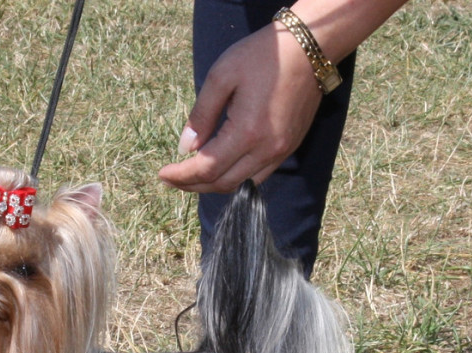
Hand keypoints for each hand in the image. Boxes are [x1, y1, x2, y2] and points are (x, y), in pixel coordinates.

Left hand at [158, 21, 322, 193]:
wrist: (308, 48)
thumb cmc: (262, 56)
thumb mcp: (221, 77)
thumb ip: (201, 116)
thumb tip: (185, 148)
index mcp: (247, 132)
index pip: (207, 168)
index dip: (182, 176)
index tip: (162, 174)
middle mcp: (266, 150)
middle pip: (222, 184)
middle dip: (193, 185)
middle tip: (171, 179)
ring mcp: (280, 152)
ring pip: (241, 185)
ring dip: (213, 185)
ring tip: (192, 177)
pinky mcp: (288, 149)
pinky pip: (258, 176)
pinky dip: (235, 178)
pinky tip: (220, 168)